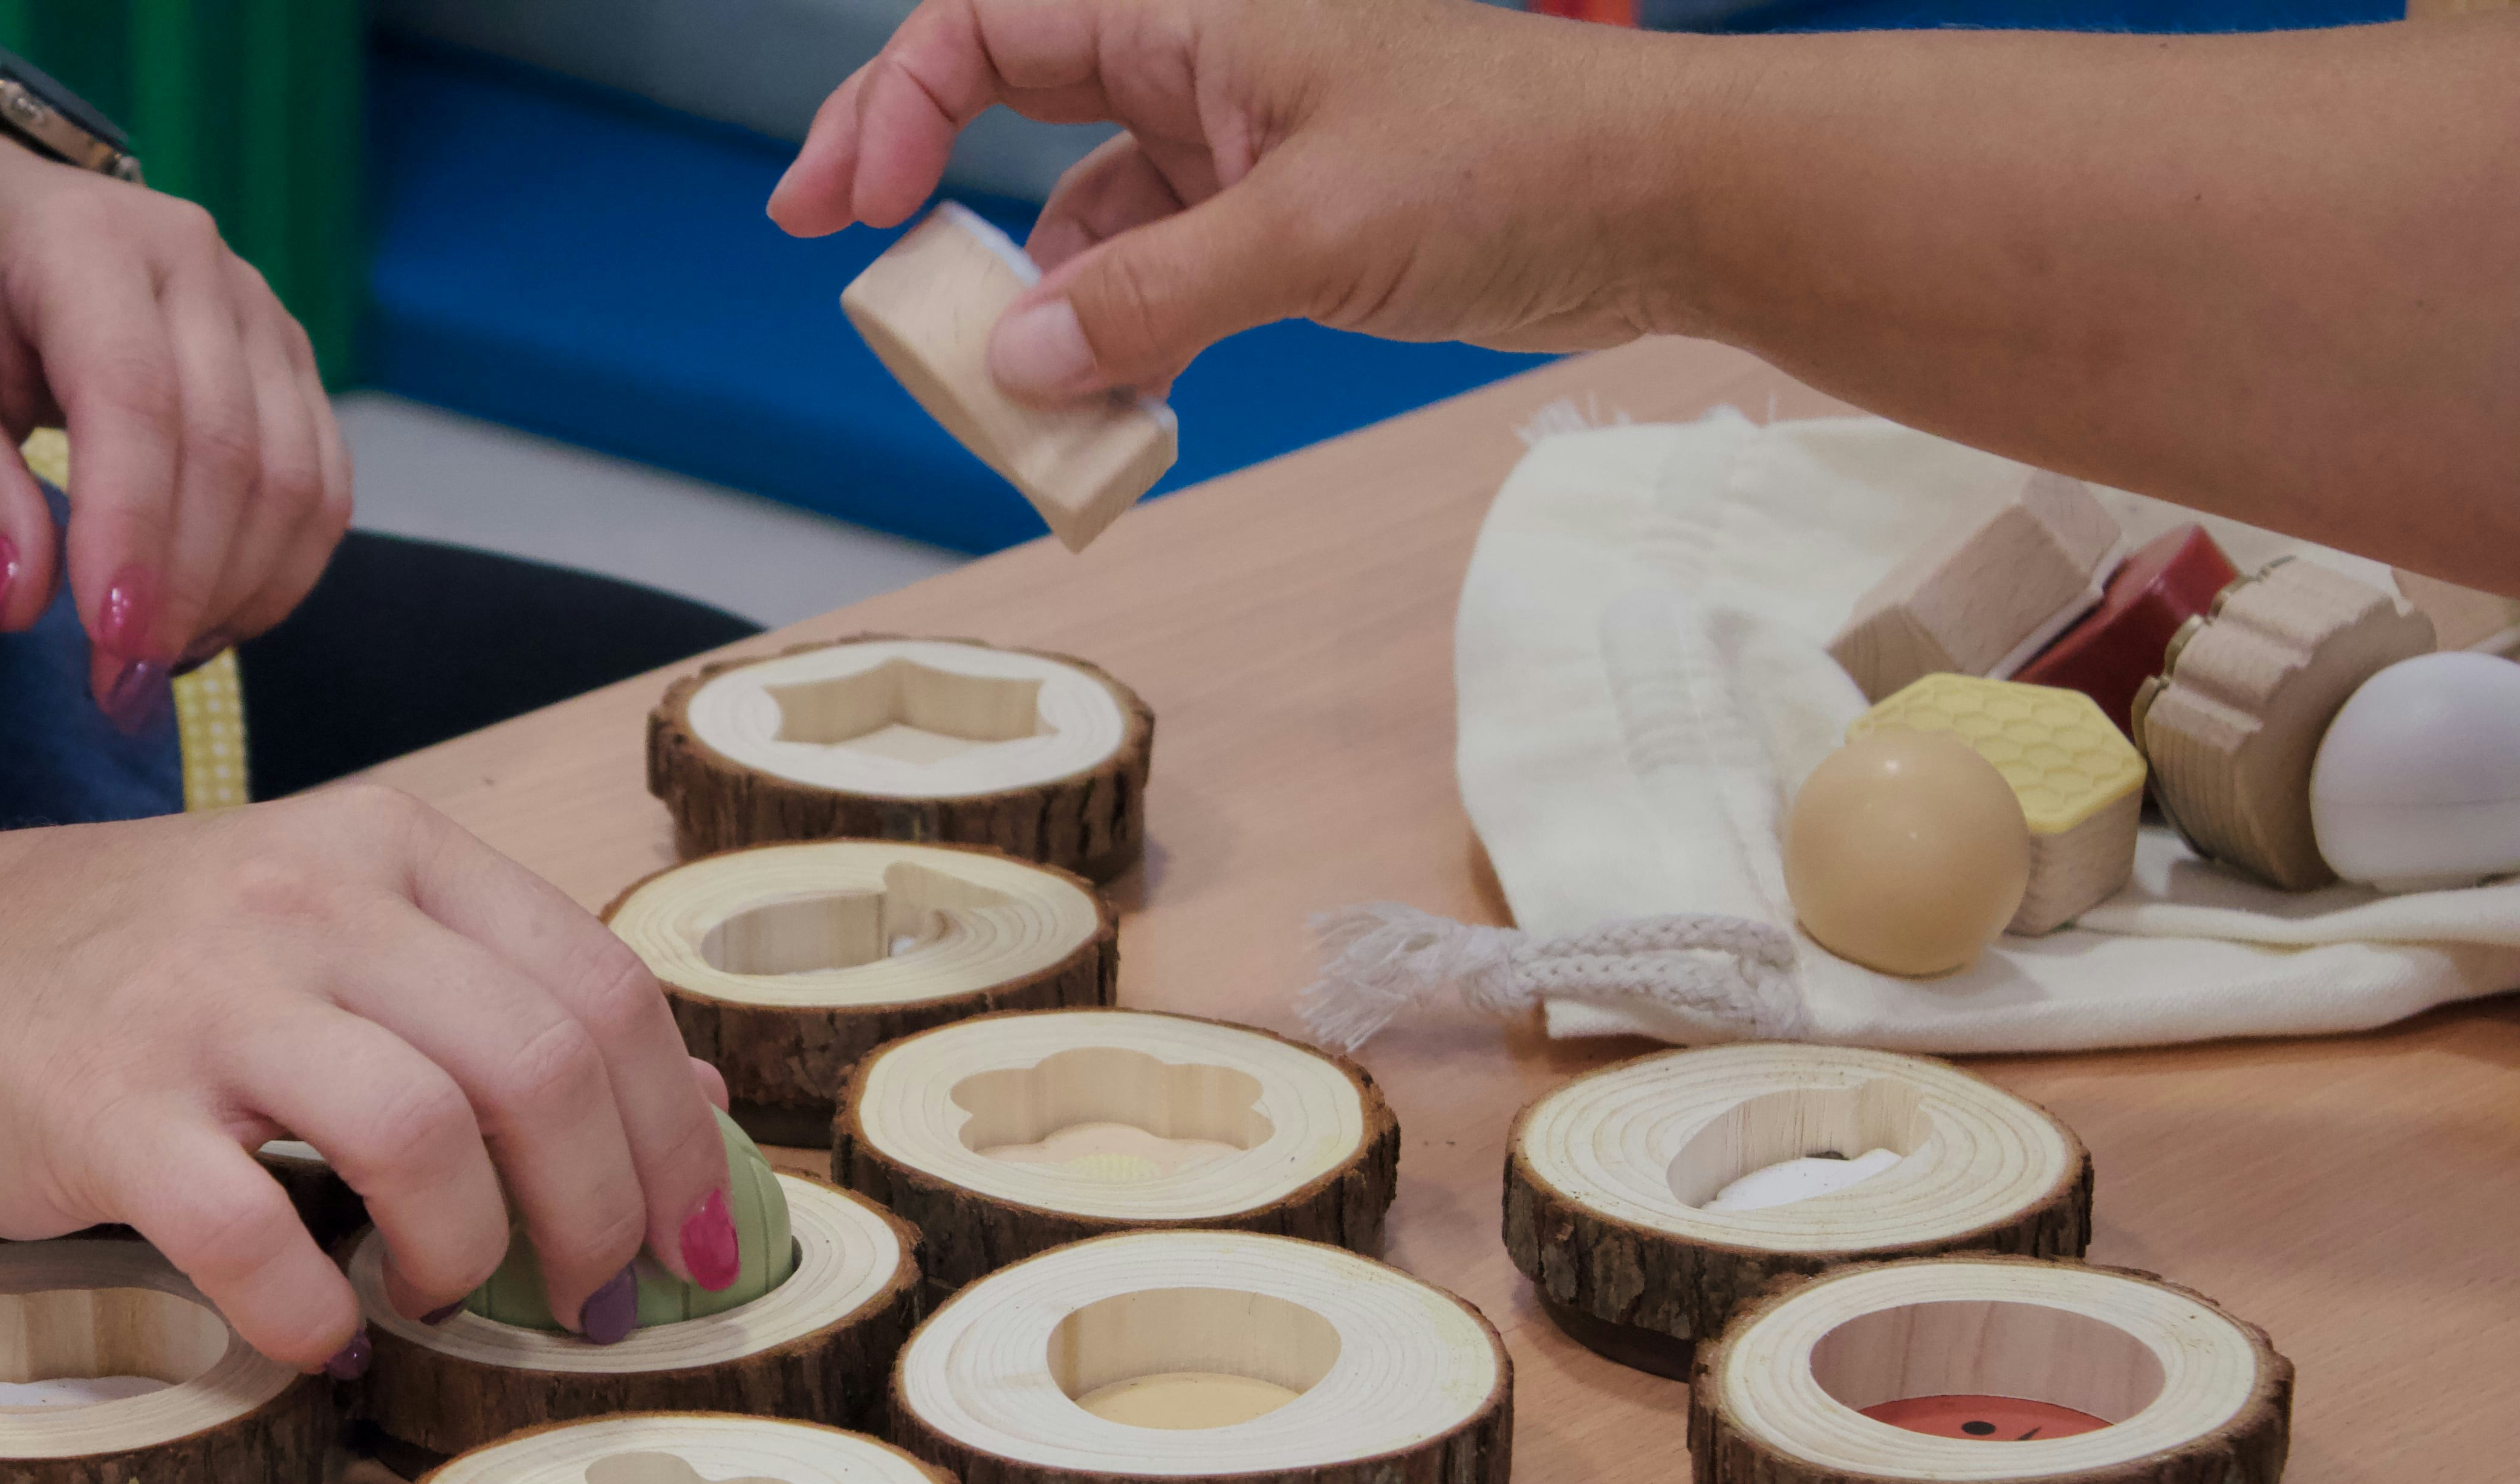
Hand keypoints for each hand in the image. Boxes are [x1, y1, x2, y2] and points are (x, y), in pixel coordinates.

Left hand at [0, 122, 351, 733]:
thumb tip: (21, 604)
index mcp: (85, 244)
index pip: (139, 402)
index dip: (134, 533)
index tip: (107, 642)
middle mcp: (196, 265)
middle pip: (231, 454)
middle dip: (183, 591)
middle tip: (118, 684)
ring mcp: (262, 314)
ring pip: (293, 481)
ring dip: (238, 594)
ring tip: (156, 658)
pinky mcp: (291, 366)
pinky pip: (320, 488)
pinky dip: (276, 573)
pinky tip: (207, 618)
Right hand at [0, 786, 736, 1369]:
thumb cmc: (150, 975)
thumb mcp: (341, 932)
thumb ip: (501, 998)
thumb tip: (694, 1107)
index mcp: (389, 848)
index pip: (600, 986)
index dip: (675, 1134)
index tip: (695, 1243)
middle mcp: (307, 900)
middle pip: (538, 1064)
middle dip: (599, 1214)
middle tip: (587, 1299)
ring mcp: (202, 999)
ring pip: (423, 1141)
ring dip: (465, 1256)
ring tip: (436, 1294)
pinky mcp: (104, 1107)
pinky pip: (254, 1237)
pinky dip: (311, 1316)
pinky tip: (321, 1334)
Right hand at [768, 0, 1673, 401]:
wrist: (1664, 199)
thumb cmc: (1517, 160)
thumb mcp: (1314, 235)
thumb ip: (1155, 299)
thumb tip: (1024, 361)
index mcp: (1193, 12)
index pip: (987, 26)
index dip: (895, 104)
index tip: (855, 207)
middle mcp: (1201, 65)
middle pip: (1010, 108)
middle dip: (924, 191)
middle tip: (858, 275)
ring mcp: (1240, 146)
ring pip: (1084, 216)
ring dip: (1039, 306)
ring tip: (1014, 399)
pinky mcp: (1283, 223)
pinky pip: (1157, 278)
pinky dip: (1121, 340)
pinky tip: (1113, 408)